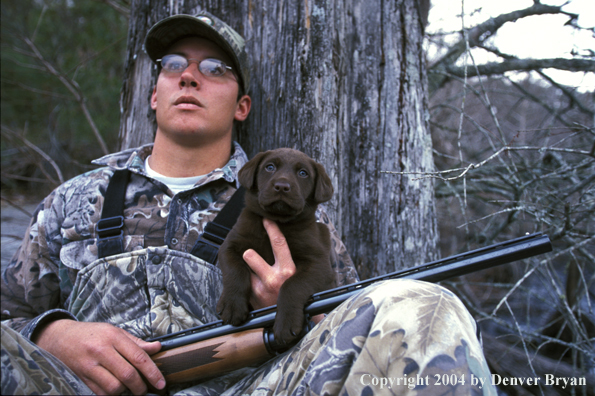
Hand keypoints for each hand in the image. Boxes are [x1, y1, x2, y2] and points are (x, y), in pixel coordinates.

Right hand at [34, 319, 164, 394]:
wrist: (60, 338)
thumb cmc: (91, 334)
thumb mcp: (115, 331)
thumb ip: (136, 342)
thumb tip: (157, 348)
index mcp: (113, 337)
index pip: (138, 357)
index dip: (152, 372)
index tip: (160, 382)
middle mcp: (101, 350)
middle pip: (127, 374)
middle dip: (140, 386)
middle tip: (146, 389)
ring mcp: (90, 365)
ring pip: (114, 387)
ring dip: (125, 391)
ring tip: (130, 388)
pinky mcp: (82, 377)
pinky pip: (101, 392)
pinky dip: (111, 394)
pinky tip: (116, 389)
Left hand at [242, 219, 325, 323]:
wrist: (293, 326)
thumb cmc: (296, 299)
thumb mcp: (297, 280)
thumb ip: (291, 265)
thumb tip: (292, 248)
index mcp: (290, 271)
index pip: (280, 244)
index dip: (272, 229)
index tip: (266, 219)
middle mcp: (276, 278)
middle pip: (254, 258)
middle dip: (248, 254)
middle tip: (246, 249)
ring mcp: (261, 289)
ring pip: (246, 272)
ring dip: (245, 267)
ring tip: (246, 260)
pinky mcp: (253, 298)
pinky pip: (244, 284)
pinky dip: (243, 281)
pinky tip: (243, 280)